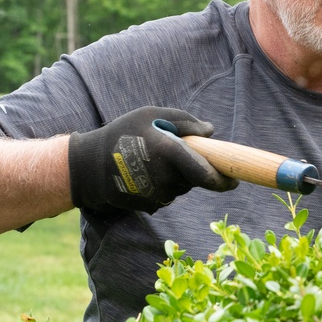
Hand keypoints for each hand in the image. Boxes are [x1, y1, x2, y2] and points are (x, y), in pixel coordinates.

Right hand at [68, 106, 236, 212]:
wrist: (86, 168)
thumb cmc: (121, 134)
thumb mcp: (150, 116)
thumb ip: (184, 121)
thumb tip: (211, 131)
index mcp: (170, 154)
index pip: (207, 175)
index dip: (224, 180)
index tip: (235, 180)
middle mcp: (167, 179)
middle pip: (195, 179)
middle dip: (194, 169)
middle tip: (177, 154)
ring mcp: (158, 195)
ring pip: (182, 187)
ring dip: (178, 176)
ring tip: (154, 160)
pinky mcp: (149, 206)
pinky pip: (168, 194)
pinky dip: (164, 185)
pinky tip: (146, 173)